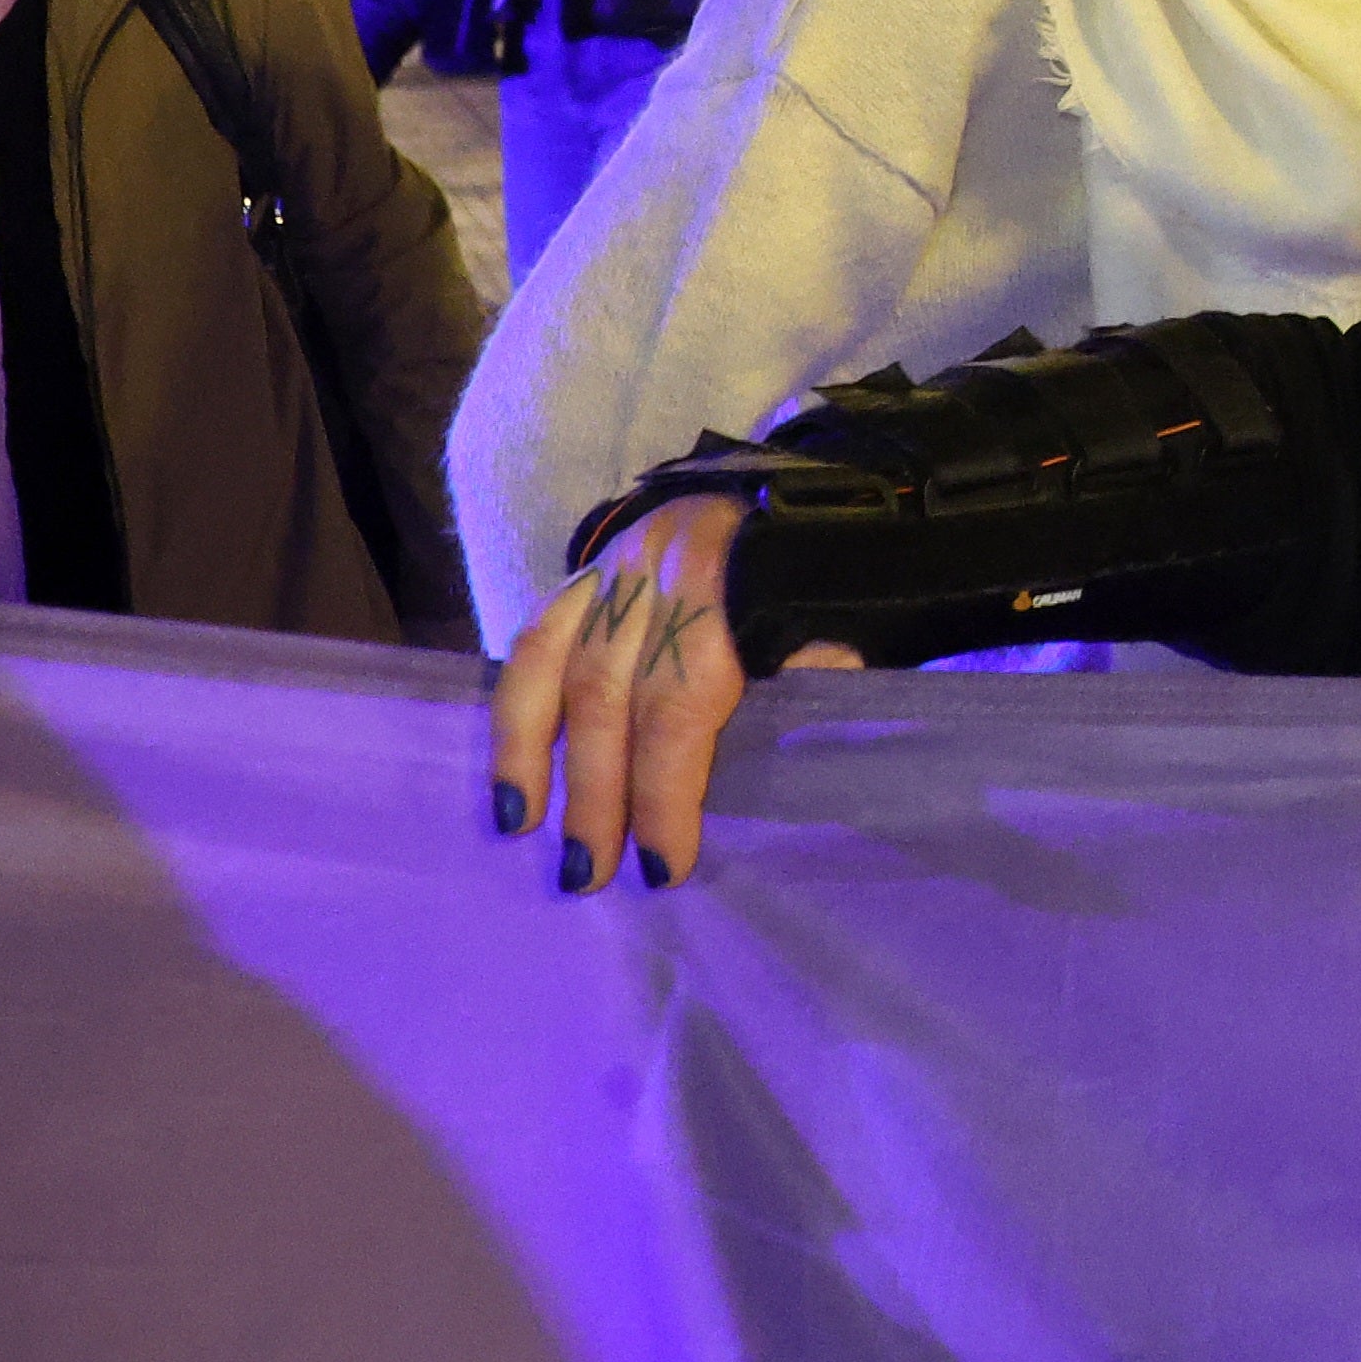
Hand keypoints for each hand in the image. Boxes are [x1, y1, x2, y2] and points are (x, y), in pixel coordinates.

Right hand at [487, 494, 858, 895]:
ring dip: (529, 753)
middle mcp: (655, 579)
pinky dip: (516, 701)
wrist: (818, 488)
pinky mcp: (594, 563)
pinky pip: (537, 634)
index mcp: (725, 598)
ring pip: (553, 664)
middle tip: (585, 873)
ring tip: (520, 824)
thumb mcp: (852, 627)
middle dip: (593, 794)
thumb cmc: (841, 577)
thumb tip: (790, 756)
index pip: (677, 709)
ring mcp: (616, 567)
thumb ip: (816, 685)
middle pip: (606, 696)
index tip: (662, 864)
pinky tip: (508, 762)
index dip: (663, 793)